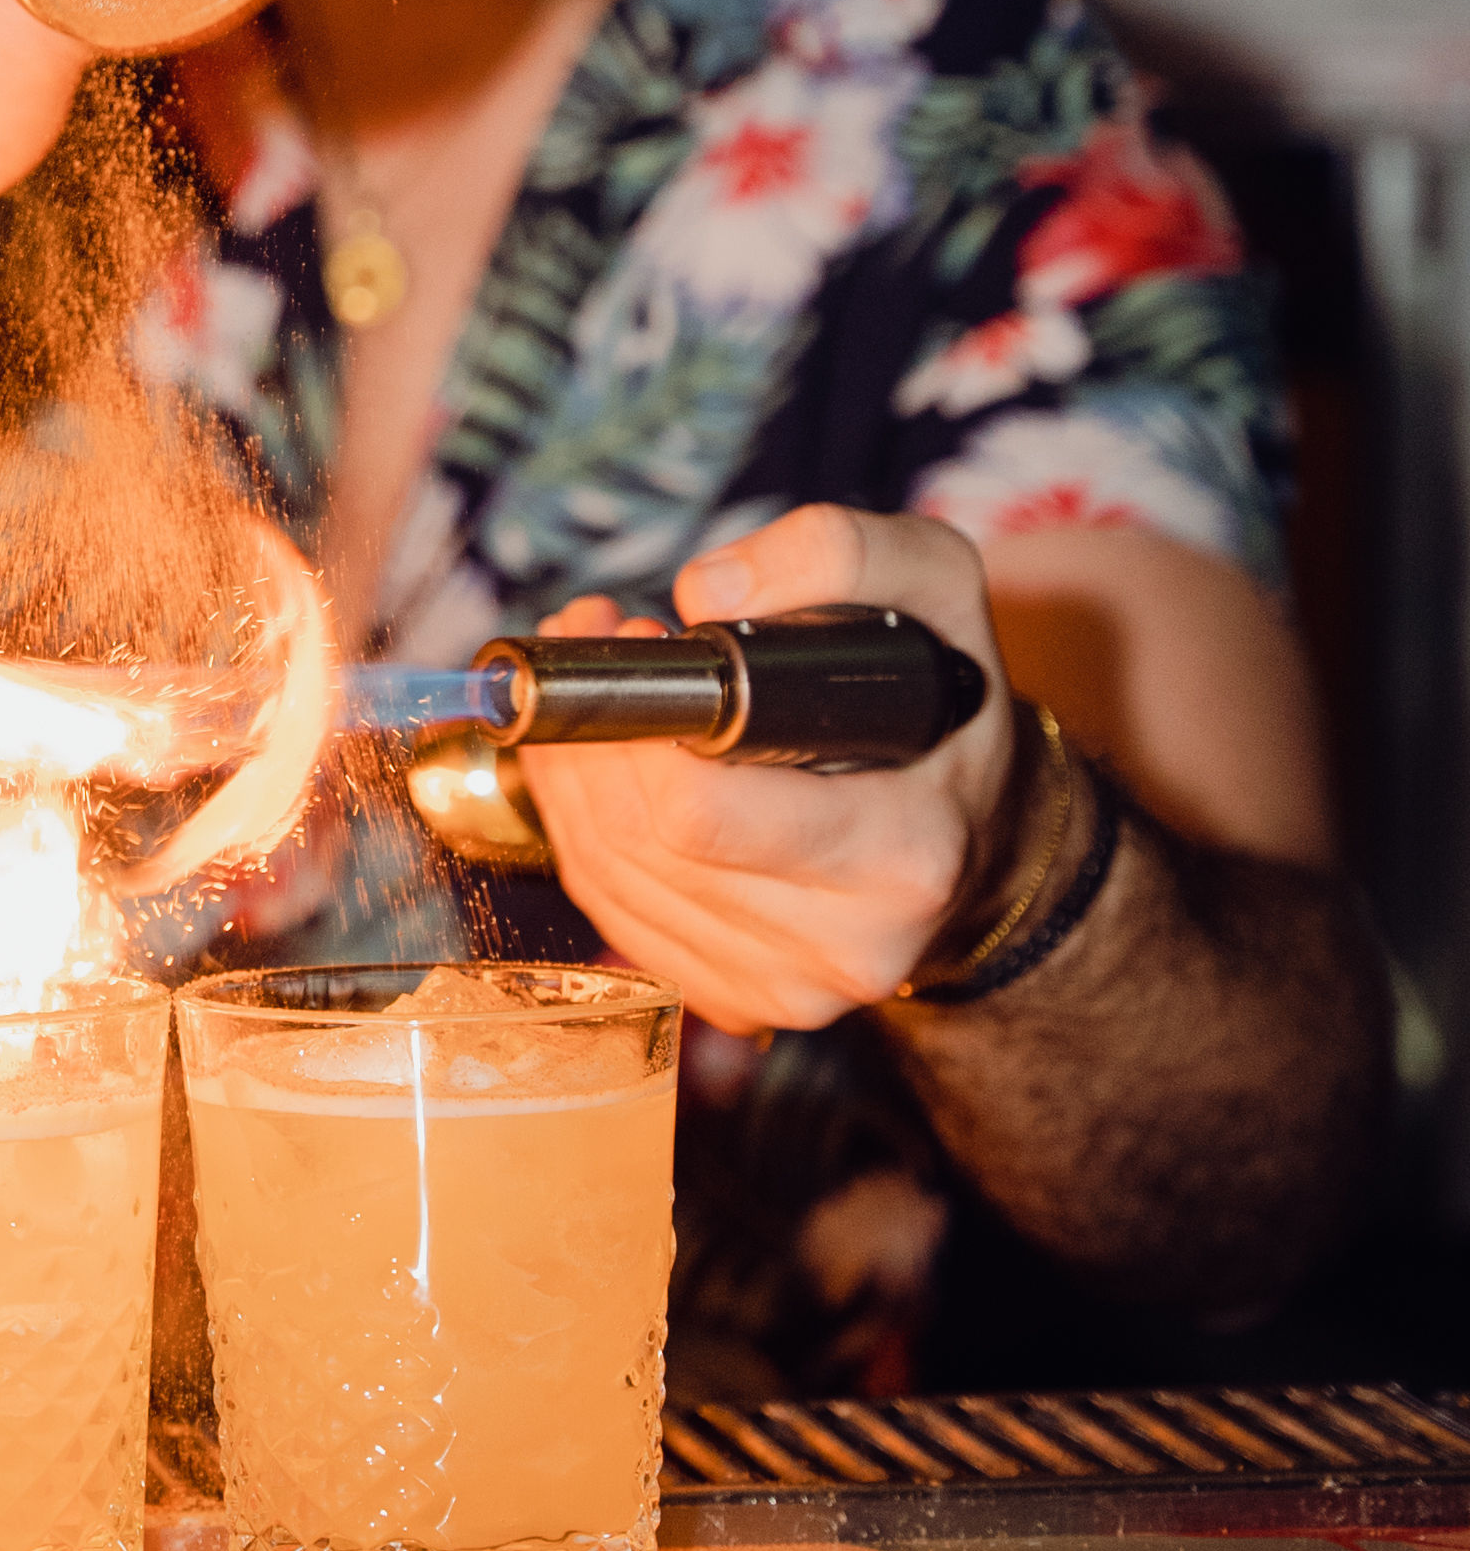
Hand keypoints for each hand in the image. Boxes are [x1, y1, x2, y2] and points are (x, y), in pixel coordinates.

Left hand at [524, 506, 1021, 1036]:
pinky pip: (610, 909)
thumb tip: (705, 592)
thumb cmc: (943, 699)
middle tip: (597, 641)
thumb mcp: (936, 580)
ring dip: (571, 771)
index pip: (705, 814)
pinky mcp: (735, 998)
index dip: (639, 722)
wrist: (979, 826)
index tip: (638, 636)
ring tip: (593, 691)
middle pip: (641, 843)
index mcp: (907, 855)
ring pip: (608, 877)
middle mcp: (848, 946)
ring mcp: (786, 988)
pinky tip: (601, 760)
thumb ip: (835, 553)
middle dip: (590, 732)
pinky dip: (582, 826)